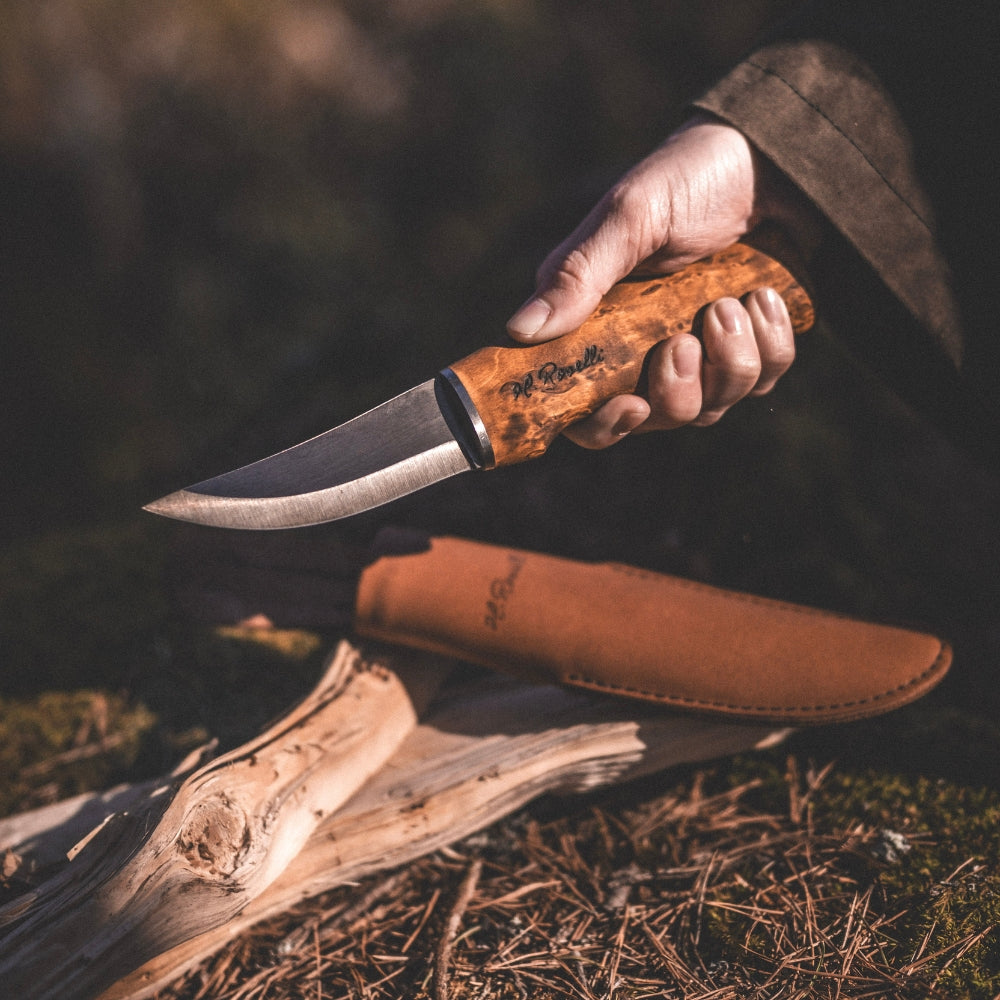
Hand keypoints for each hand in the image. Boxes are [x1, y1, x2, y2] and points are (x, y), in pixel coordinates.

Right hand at [506, 116, 806, 447]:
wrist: (770, 160)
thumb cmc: (686, 180)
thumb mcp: (629, 219)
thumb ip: (577, 276)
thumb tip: (518, 331)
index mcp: (599, 330)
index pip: (586, 413)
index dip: (604, 425)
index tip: (631, 403)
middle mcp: (645, 355)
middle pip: (655, 419)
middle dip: (677, 389)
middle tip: (686, 340)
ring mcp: (701, 360)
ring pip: (712, 408)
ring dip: (730, 359)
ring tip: (734, 300)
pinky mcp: (749, 352)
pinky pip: (763, 381)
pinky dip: (769, 341)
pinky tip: (763, 297)